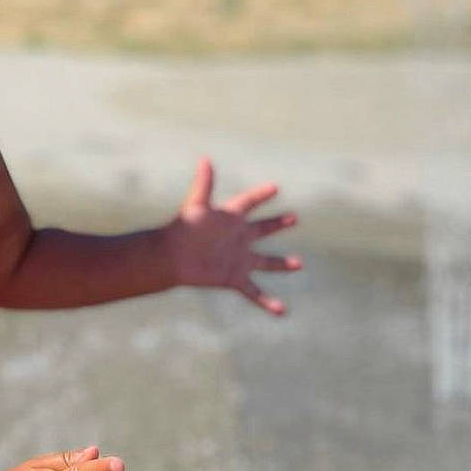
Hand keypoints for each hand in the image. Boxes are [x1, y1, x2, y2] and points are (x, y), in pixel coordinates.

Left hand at [167, 158, 301, 315]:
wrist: (171, 259)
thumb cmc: (183, 230)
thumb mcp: (196, 205)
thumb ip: (204, 184)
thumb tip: (205, 159)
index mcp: (230, 218)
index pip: (249, 203)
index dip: (261, 195)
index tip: (275, 188)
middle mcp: (237, 238)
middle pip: (262, 229)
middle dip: (277, 224)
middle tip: (294, 217)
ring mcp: (238, 259)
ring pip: (265, 262)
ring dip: (282, 264)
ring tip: (299, 264)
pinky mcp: (234, 278)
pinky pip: (254, 292)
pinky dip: (268, 302)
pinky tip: (282, 311)